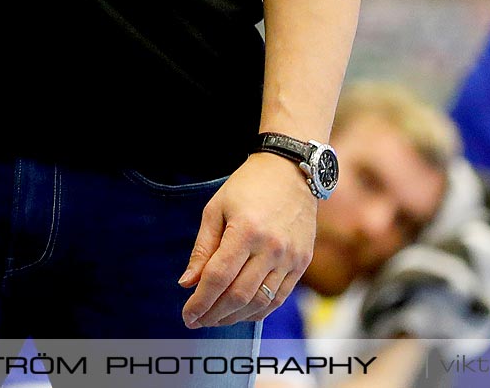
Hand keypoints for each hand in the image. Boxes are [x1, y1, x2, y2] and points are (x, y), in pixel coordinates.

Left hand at [178, 152, 314, 327]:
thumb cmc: (248, 186)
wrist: (291, 169)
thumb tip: (187, 284)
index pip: (218, 277)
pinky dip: (258, 311)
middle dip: (213, 314)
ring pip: (259, 302)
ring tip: (216, 319)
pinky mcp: (302, 261)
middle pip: (238, 295)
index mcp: (246, 230)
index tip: (187, 315)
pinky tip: (242, 312)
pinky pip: (279, 298)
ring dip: (234, 317)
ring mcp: (290, 256)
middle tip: (198, 320)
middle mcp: (271, 247)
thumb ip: (202, 248)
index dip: (200, 301)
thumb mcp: (216, 209)